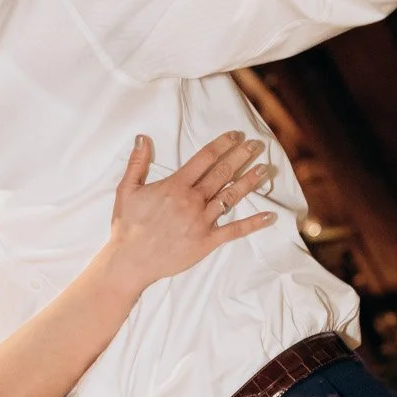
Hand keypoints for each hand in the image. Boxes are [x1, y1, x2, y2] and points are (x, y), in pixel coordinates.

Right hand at [107, 133, 275, 290]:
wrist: (130, 261)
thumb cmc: (127, 226)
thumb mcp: (127, 190)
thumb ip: (137, 163)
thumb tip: (142, 138)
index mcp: (175, 186)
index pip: (204, 158)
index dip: (222, 144)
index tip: (236, 135)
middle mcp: (192, 200)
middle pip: (222, 173)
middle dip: (241, 157)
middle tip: (257, 145)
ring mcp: (202, 221)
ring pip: (231, 197)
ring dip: (249, 181)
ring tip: (264, 169)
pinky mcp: (206, 241)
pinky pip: (234, 231)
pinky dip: (253, 223)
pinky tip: (270, 215)